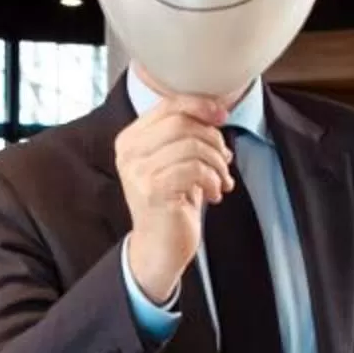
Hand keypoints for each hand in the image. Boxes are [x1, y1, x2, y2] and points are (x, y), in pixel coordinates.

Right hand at [115, 92, 235, 303]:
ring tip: (220, 181)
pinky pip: (195, 169)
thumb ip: (187, 135)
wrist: (159, 247)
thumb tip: (217, 113)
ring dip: (216, 164)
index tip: (222, 116)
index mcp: (131, 139)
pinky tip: (213, 194)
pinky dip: (212, 180)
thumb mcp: (176, 161)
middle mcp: (129, 152)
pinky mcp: (153, 190)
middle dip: (212, 139)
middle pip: (182, 123)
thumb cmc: (171, 203)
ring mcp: (138, 171)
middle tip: (224, 160)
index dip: (200, 106)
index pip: (168, 105)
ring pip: (192, 146)